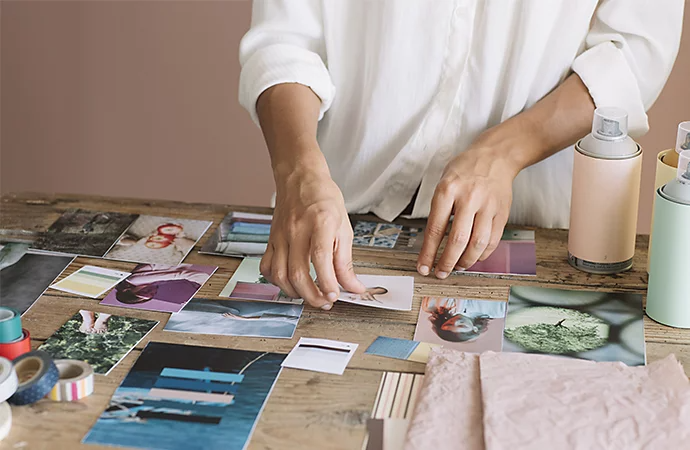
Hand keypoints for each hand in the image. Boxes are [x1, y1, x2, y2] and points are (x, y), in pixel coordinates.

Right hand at [260, 170, 365, 308]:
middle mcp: (297, 229)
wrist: (299, 178)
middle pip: (298, 271)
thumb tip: (353, 287)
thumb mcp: (344, 227)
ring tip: (309, 295)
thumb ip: (346, 261)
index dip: (327, 282)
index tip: (334, 296)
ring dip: (294, 292)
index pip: (321, 258)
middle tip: (325, 302)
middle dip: (311, 295)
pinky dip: (276, 281)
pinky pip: (267, 266)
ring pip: (279, 273)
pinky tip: (290, 283)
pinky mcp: (271, 239)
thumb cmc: (324, 199)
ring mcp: (280, 235)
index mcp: (320, 222)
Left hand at [417, 136, 519, 277]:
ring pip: (477, 244)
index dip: (428, 253)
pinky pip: (493, 240)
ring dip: (466, 261)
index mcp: (447, 190)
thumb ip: (438, 210)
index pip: (435, 229)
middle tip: (440, 273)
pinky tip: (474, 257)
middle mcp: (468, 198)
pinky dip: (482, 254)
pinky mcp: (502, 212)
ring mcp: (487, 205)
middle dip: (447, 262)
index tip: (423, 267)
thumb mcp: (443, 182)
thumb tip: (432, 243)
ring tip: (458, 266)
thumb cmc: (465, 170)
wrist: (496, 155)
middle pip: (457, 240)